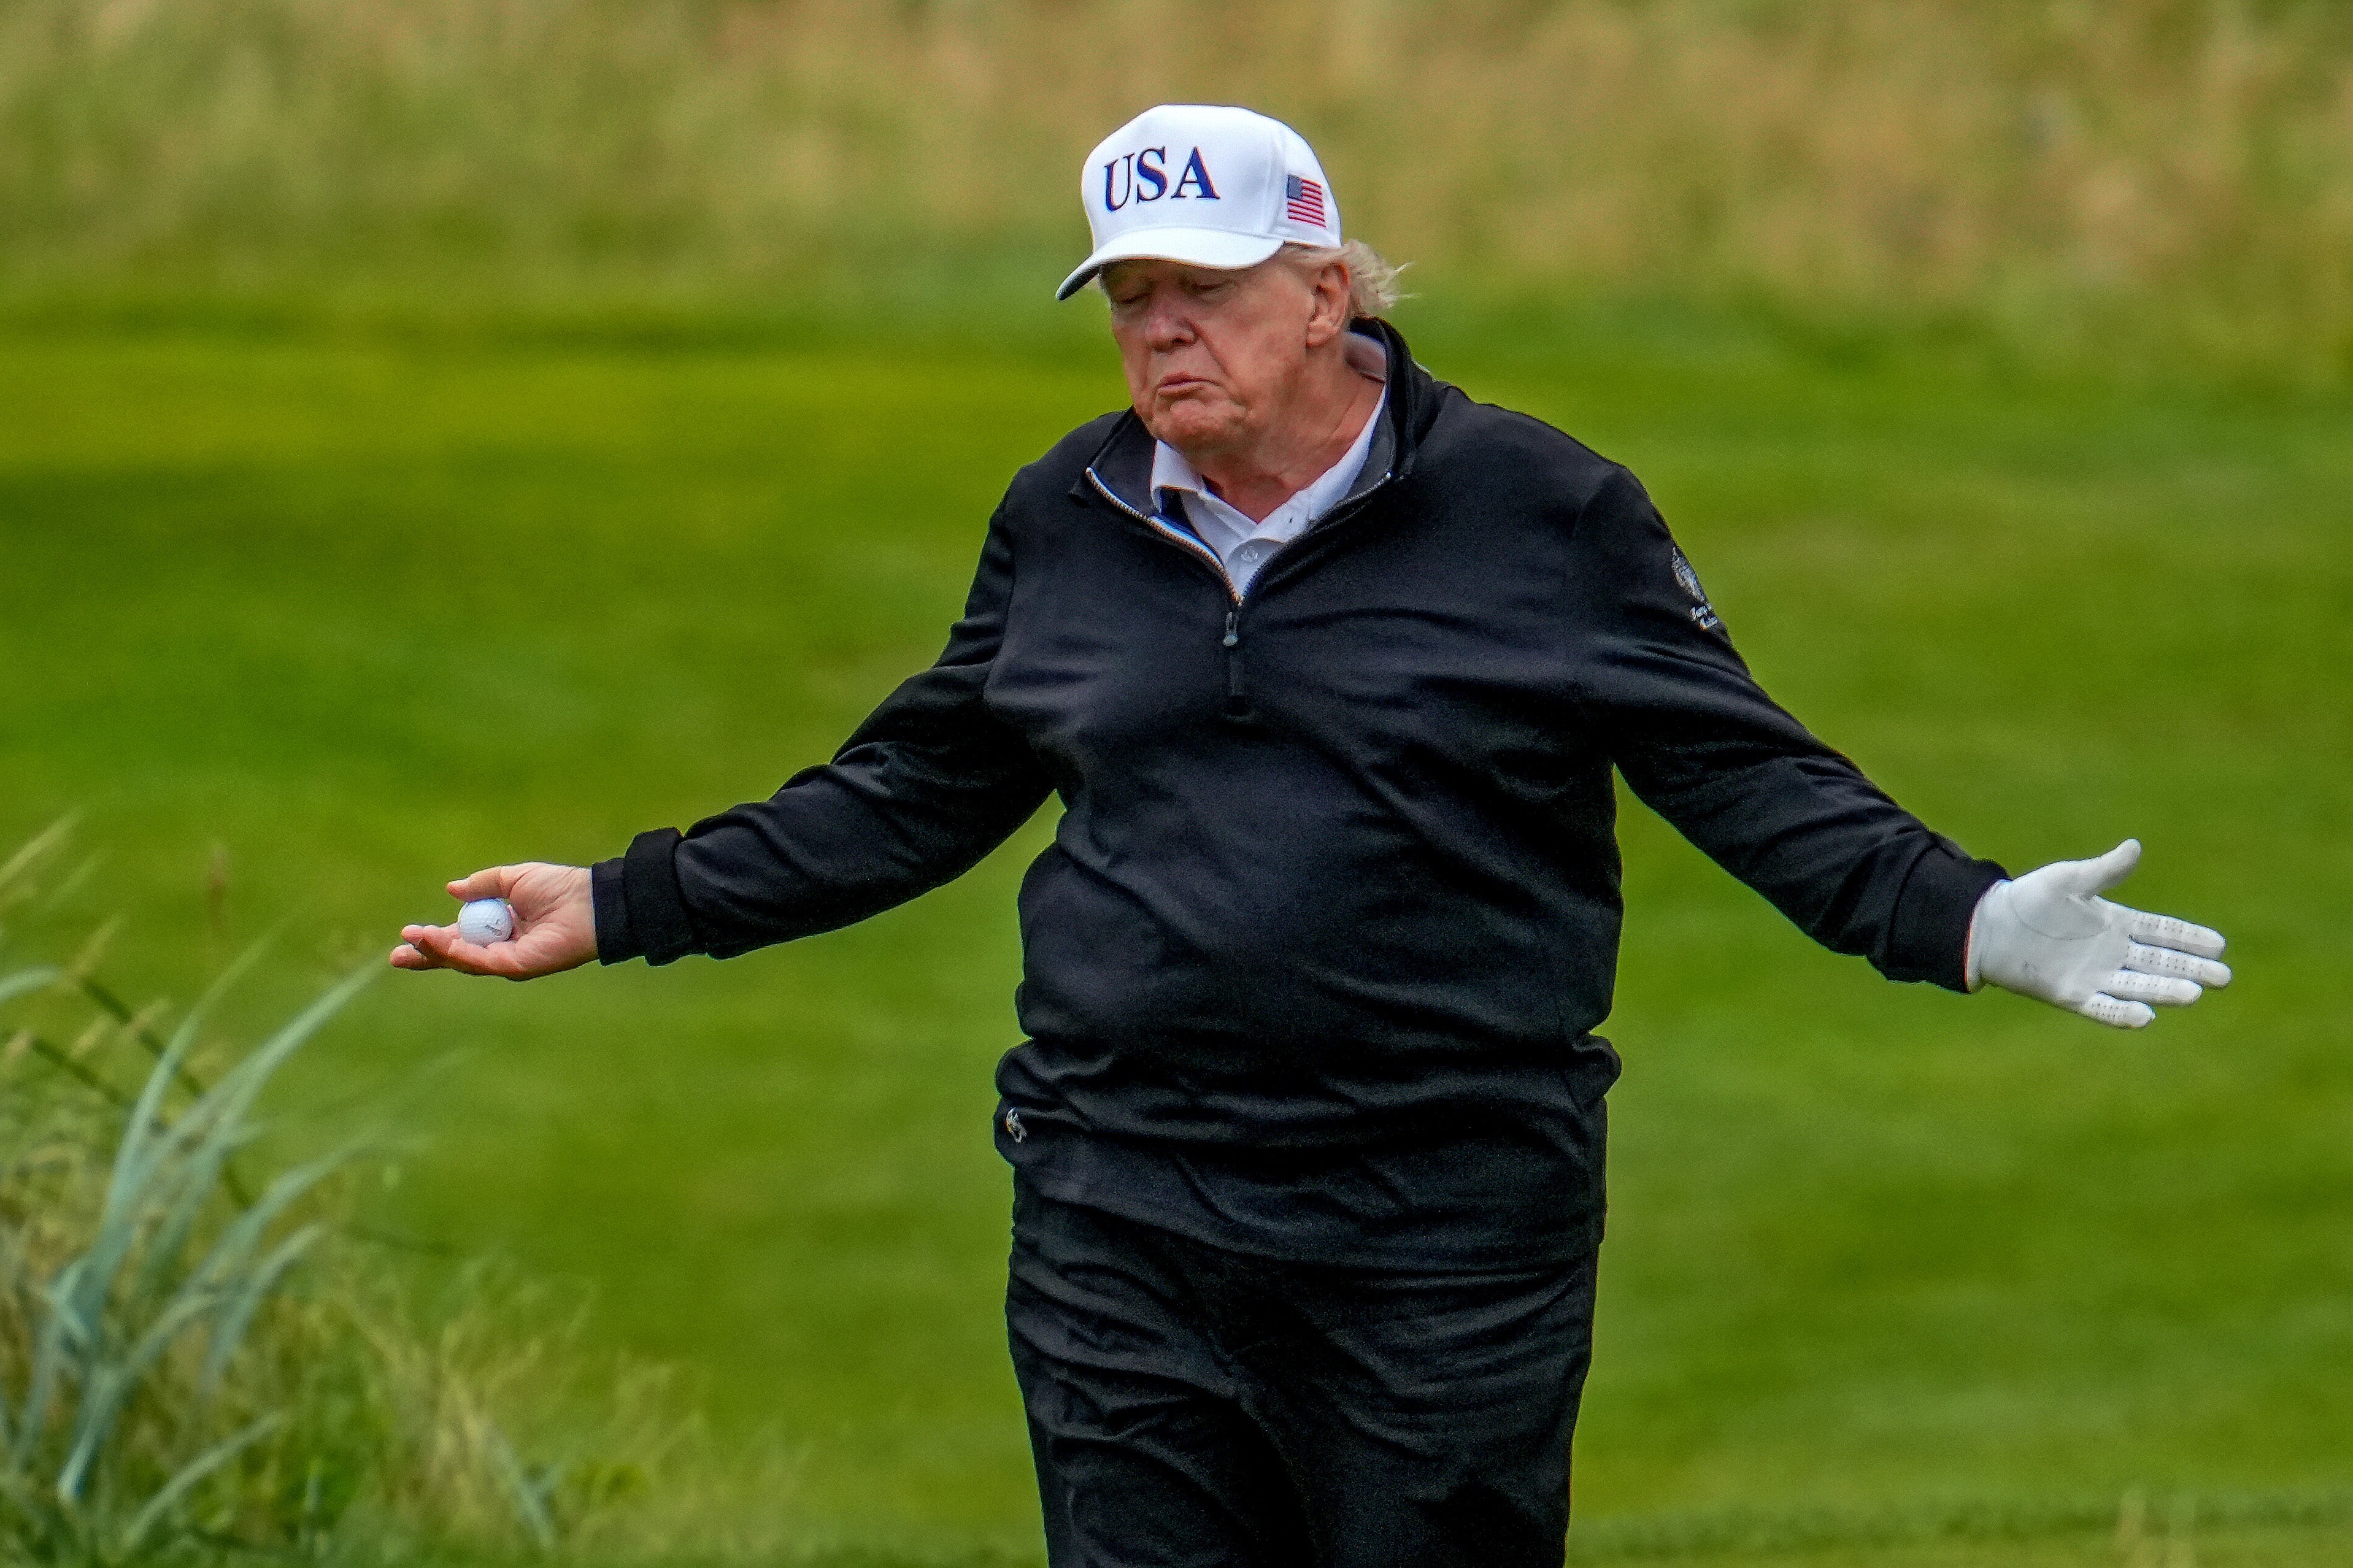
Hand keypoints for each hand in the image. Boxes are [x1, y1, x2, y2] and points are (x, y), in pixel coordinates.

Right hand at [390, 863, 596, 979]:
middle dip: (425, 956)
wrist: (589, 901)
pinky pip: (479, 962)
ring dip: (434, 951)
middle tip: (397, 956)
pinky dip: (454, 953)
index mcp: (499, 927)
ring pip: (463, 961)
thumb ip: (482, 885)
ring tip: (412, 940)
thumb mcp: (513, 879)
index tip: (408, 934)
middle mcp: (501, 947)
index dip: (433, 938)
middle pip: (455, 957)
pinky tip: (434, 941)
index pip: (459, 937)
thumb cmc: (559, 887)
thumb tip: (452, 889)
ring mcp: (508, 960)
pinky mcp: (516, 967)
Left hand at [1967, 840, 2229, 1027]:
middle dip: (2190, 970)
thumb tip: (2135, 847)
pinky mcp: (2070, 994)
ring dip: (2164, 991)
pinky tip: (2145, 1017)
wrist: (1990, 924)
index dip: (2189, 938)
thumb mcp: (2070, 880)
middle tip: (2223, 978)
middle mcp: (2111, 953)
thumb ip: (2105, 871)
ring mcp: (2093, 975)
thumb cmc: (2031, 898)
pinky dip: (2121, 1013)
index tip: (2219, 945)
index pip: (2162, 932)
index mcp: (2116, 924)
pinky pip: (2101, 1007)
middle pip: (2159, 963)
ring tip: (2194, 994)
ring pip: (2138, 986)